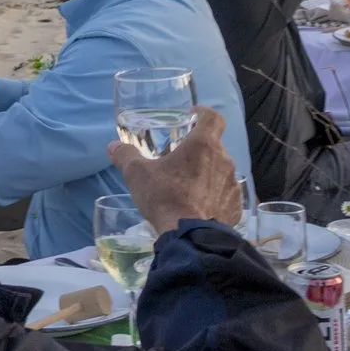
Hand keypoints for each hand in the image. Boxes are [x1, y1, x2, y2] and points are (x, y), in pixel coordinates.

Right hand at [109, 107, 243, 232]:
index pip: (213, 118)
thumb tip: (114, 146)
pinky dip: (215, 197)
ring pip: (220, 171)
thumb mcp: (137, 174)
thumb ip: (126, 155)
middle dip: (199, 150)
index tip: (191, 118)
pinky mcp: (235, 207)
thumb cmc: (164, 196)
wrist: (189, 236)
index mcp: (203, 144)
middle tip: (180, 161)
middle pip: (214, 146)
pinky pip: (225, 195)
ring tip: (189, 187)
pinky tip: (200, 207)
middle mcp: (224, 160)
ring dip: (208, 174)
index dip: (203, 114)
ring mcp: (232, 185)